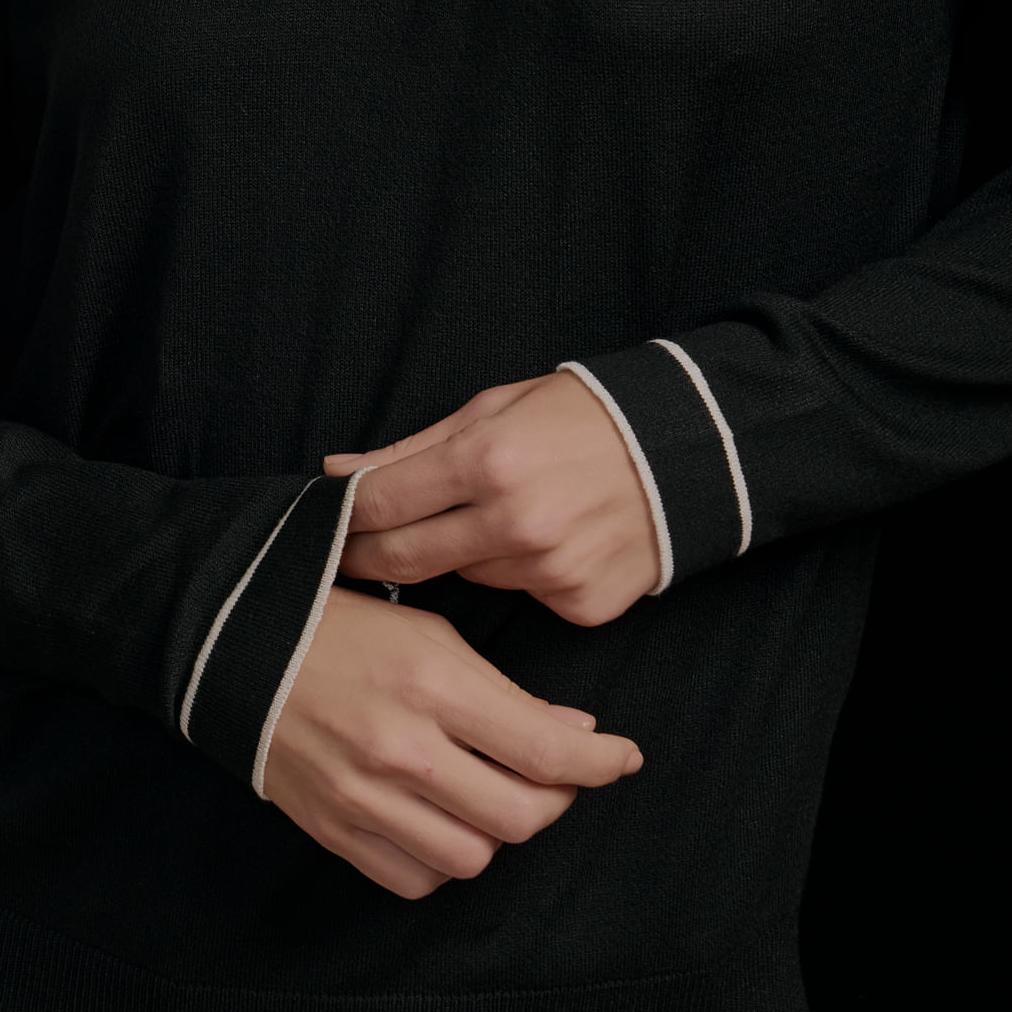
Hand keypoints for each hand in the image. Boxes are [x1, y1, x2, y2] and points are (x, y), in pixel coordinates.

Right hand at [261, 586, 641, 898]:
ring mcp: (364, 796)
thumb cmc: (342, 628)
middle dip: (554, 799)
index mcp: (433, 684)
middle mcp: (403, 748)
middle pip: (520, 817)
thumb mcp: (431, 634)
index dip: (602, 762)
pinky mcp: (334, 829)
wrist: (234, 650)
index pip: (546, 748)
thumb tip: (575, 735)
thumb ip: (504, 693)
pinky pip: (414, 878)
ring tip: (488, 795)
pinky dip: (441, 860)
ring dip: (495, 832)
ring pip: (473, 857)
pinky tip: (440, 821)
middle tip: (552, 776)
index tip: (623, 759)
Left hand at [326, 370, 659, 627]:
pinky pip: (524, 597)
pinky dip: (522, 574)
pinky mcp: (581, 603)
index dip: (343, 517)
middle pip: (407, 559)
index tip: (324, 523)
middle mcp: (515, 522)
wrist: (688, 449)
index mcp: (487, 460)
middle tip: (350, 555)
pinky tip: (550, 541)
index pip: (382, 505)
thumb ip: (411, 450)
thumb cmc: (581, 417)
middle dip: (368, 557)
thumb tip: (338, 472)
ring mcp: (550, 569)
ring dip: (463, 556)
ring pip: (467, 578)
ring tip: (495, 519)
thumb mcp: (494, 409)